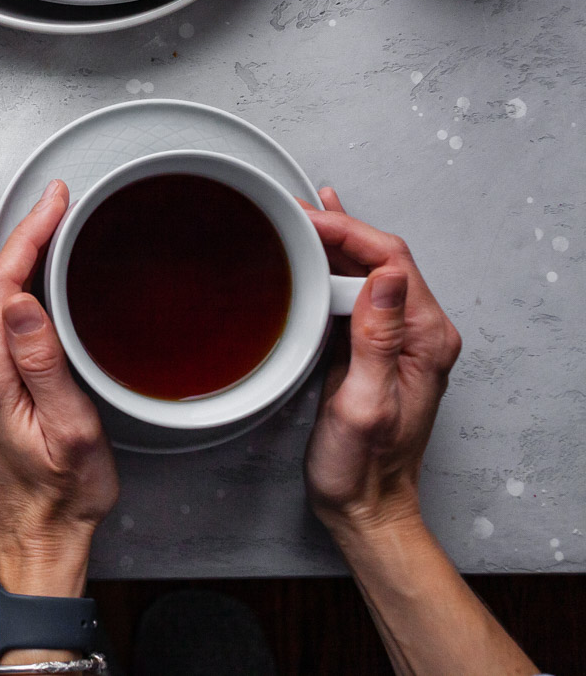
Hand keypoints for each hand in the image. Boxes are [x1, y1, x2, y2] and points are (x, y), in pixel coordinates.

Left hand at [0, 180, 117, 598]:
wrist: (33, 539)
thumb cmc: (62, 494)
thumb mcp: (70, 429)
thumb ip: (43, 360)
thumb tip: (23, 297)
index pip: (2, 283)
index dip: (29, 233)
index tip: (56, 201)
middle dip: (16, 234)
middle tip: (50, 200)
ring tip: (17, 220)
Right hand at [301, 188, 462, 537]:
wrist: (364, 503)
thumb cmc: (362, 467)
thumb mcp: (364, 404)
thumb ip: (378, 339)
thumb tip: (386, 277)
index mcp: (426, 340)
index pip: (390, 260)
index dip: (347, 230)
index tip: (305, 218)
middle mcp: (419, 334)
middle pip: (380, 257)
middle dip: (335, 227)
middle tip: (288, 211)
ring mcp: (397, 339)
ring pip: (368, 269)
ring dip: (333, 242)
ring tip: (298, 217)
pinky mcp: (373, 347)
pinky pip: (358, 291)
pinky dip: (334, 264)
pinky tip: (319, 248)